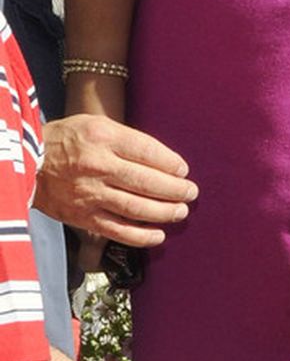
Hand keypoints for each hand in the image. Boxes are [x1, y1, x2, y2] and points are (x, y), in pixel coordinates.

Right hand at [36, 114, 194, 244]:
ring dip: (164, 212)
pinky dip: (141, 236)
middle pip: (146, 181)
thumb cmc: (67, 140)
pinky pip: (117, 230)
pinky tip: (158, 235)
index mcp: (102, 137)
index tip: (183, 170)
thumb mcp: (96, 125)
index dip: (171, 162)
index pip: (147, 150)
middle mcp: (96, 166)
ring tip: (181, 211)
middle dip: (175, 189)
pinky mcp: (82, 216)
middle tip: (190, 193)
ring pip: (136, 207)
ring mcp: (88, 193)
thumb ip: (127, 140)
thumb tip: (165, 161)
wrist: (27, 162)